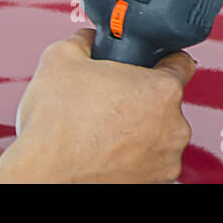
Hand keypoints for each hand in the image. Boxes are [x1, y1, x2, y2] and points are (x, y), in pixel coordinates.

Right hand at [0, 29, 196, 183]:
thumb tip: (89, 39)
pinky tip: (106, 151)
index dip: (161, 58)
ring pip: (158, 133)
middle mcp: (174, 127)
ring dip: (138, 129)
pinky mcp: (154, 183)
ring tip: (103, 129)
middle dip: (141, 97)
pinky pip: (149, 161)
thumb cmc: (54, 128)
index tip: (148, 62)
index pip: (181, 62)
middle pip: (165, 101)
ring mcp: (166, 160)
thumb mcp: (61, 59)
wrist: (40, 178)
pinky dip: (133, 156)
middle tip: (110, 100)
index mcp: (163, 90)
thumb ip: (85, 40)